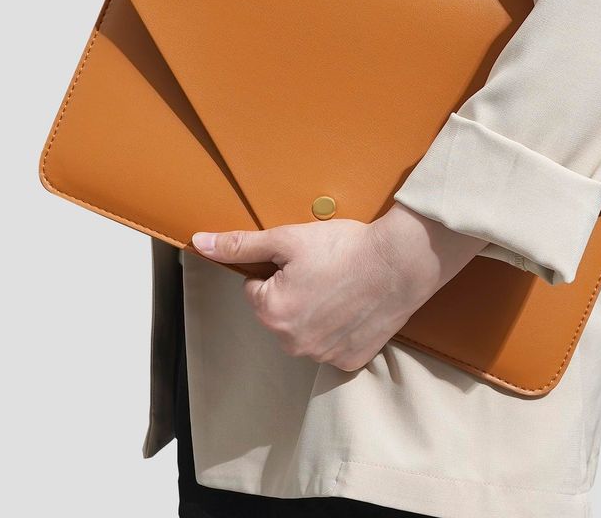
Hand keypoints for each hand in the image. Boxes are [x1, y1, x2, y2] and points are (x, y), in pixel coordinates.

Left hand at [191, 203, 488, 371]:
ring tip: (342, 286)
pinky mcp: (350, 362)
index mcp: (271, 312)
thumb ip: (240, 244)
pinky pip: (333, 345)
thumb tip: (199, 242)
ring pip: (304, 330)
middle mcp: (292, 343)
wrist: (401, 262)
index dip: (278, 271)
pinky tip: (355, 307)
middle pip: (279, 313)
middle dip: (294, 293)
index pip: (256, 289)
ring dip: (316, 312)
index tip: (304, 261)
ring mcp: (323, 356)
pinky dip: (340, 329)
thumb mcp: (287, 238)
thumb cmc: (344, 247)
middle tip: (324, 271)